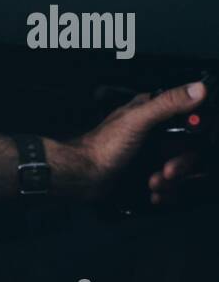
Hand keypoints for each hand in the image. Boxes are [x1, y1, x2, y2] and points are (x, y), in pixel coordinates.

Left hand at [66, 81, 207, 202]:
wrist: (84, 176)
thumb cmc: (103, 146)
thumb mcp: (138, 120)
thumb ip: (167, 103)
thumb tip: (196, 88)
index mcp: (153, 113)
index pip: (188, 120)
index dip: (192, 136)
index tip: (184, 147)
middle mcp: (155, 133)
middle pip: (188, 150)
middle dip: (180, 166)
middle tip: (166, 171)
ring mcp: (152, 154)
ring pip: (181, 171)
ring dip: (170, 182)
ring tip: (152, 182)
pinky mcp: (148, 173)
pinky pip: (170, 187)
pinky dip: (164, 193)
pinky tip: (152, 192)